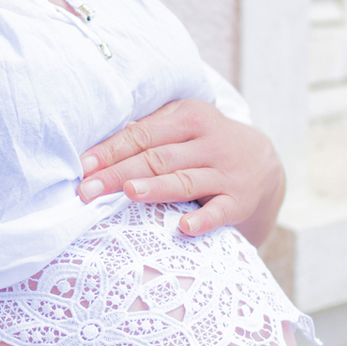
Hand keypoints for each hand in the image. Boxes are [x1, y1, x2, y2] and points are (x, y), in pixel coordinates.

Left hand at [77, 99, 284, 242]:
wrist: (263, 162)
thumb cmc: (205, 141)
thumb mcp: (183, 123)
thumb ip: (150, 129)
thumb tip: (107, 142)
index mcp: (189, 118)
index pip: (143, 134)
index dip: (112, 150)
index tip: (84, 167)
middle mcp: (209, 143)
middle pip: (158, 158)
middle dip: (120, 173)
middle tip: (89, 191)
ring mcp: (225, 173)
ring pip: (185, 180)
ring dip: (157, 187)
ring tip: (130, 192)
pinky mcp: (238, 201)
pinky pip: (219, 211)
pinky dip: (203, 218)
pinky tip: (185, 227)